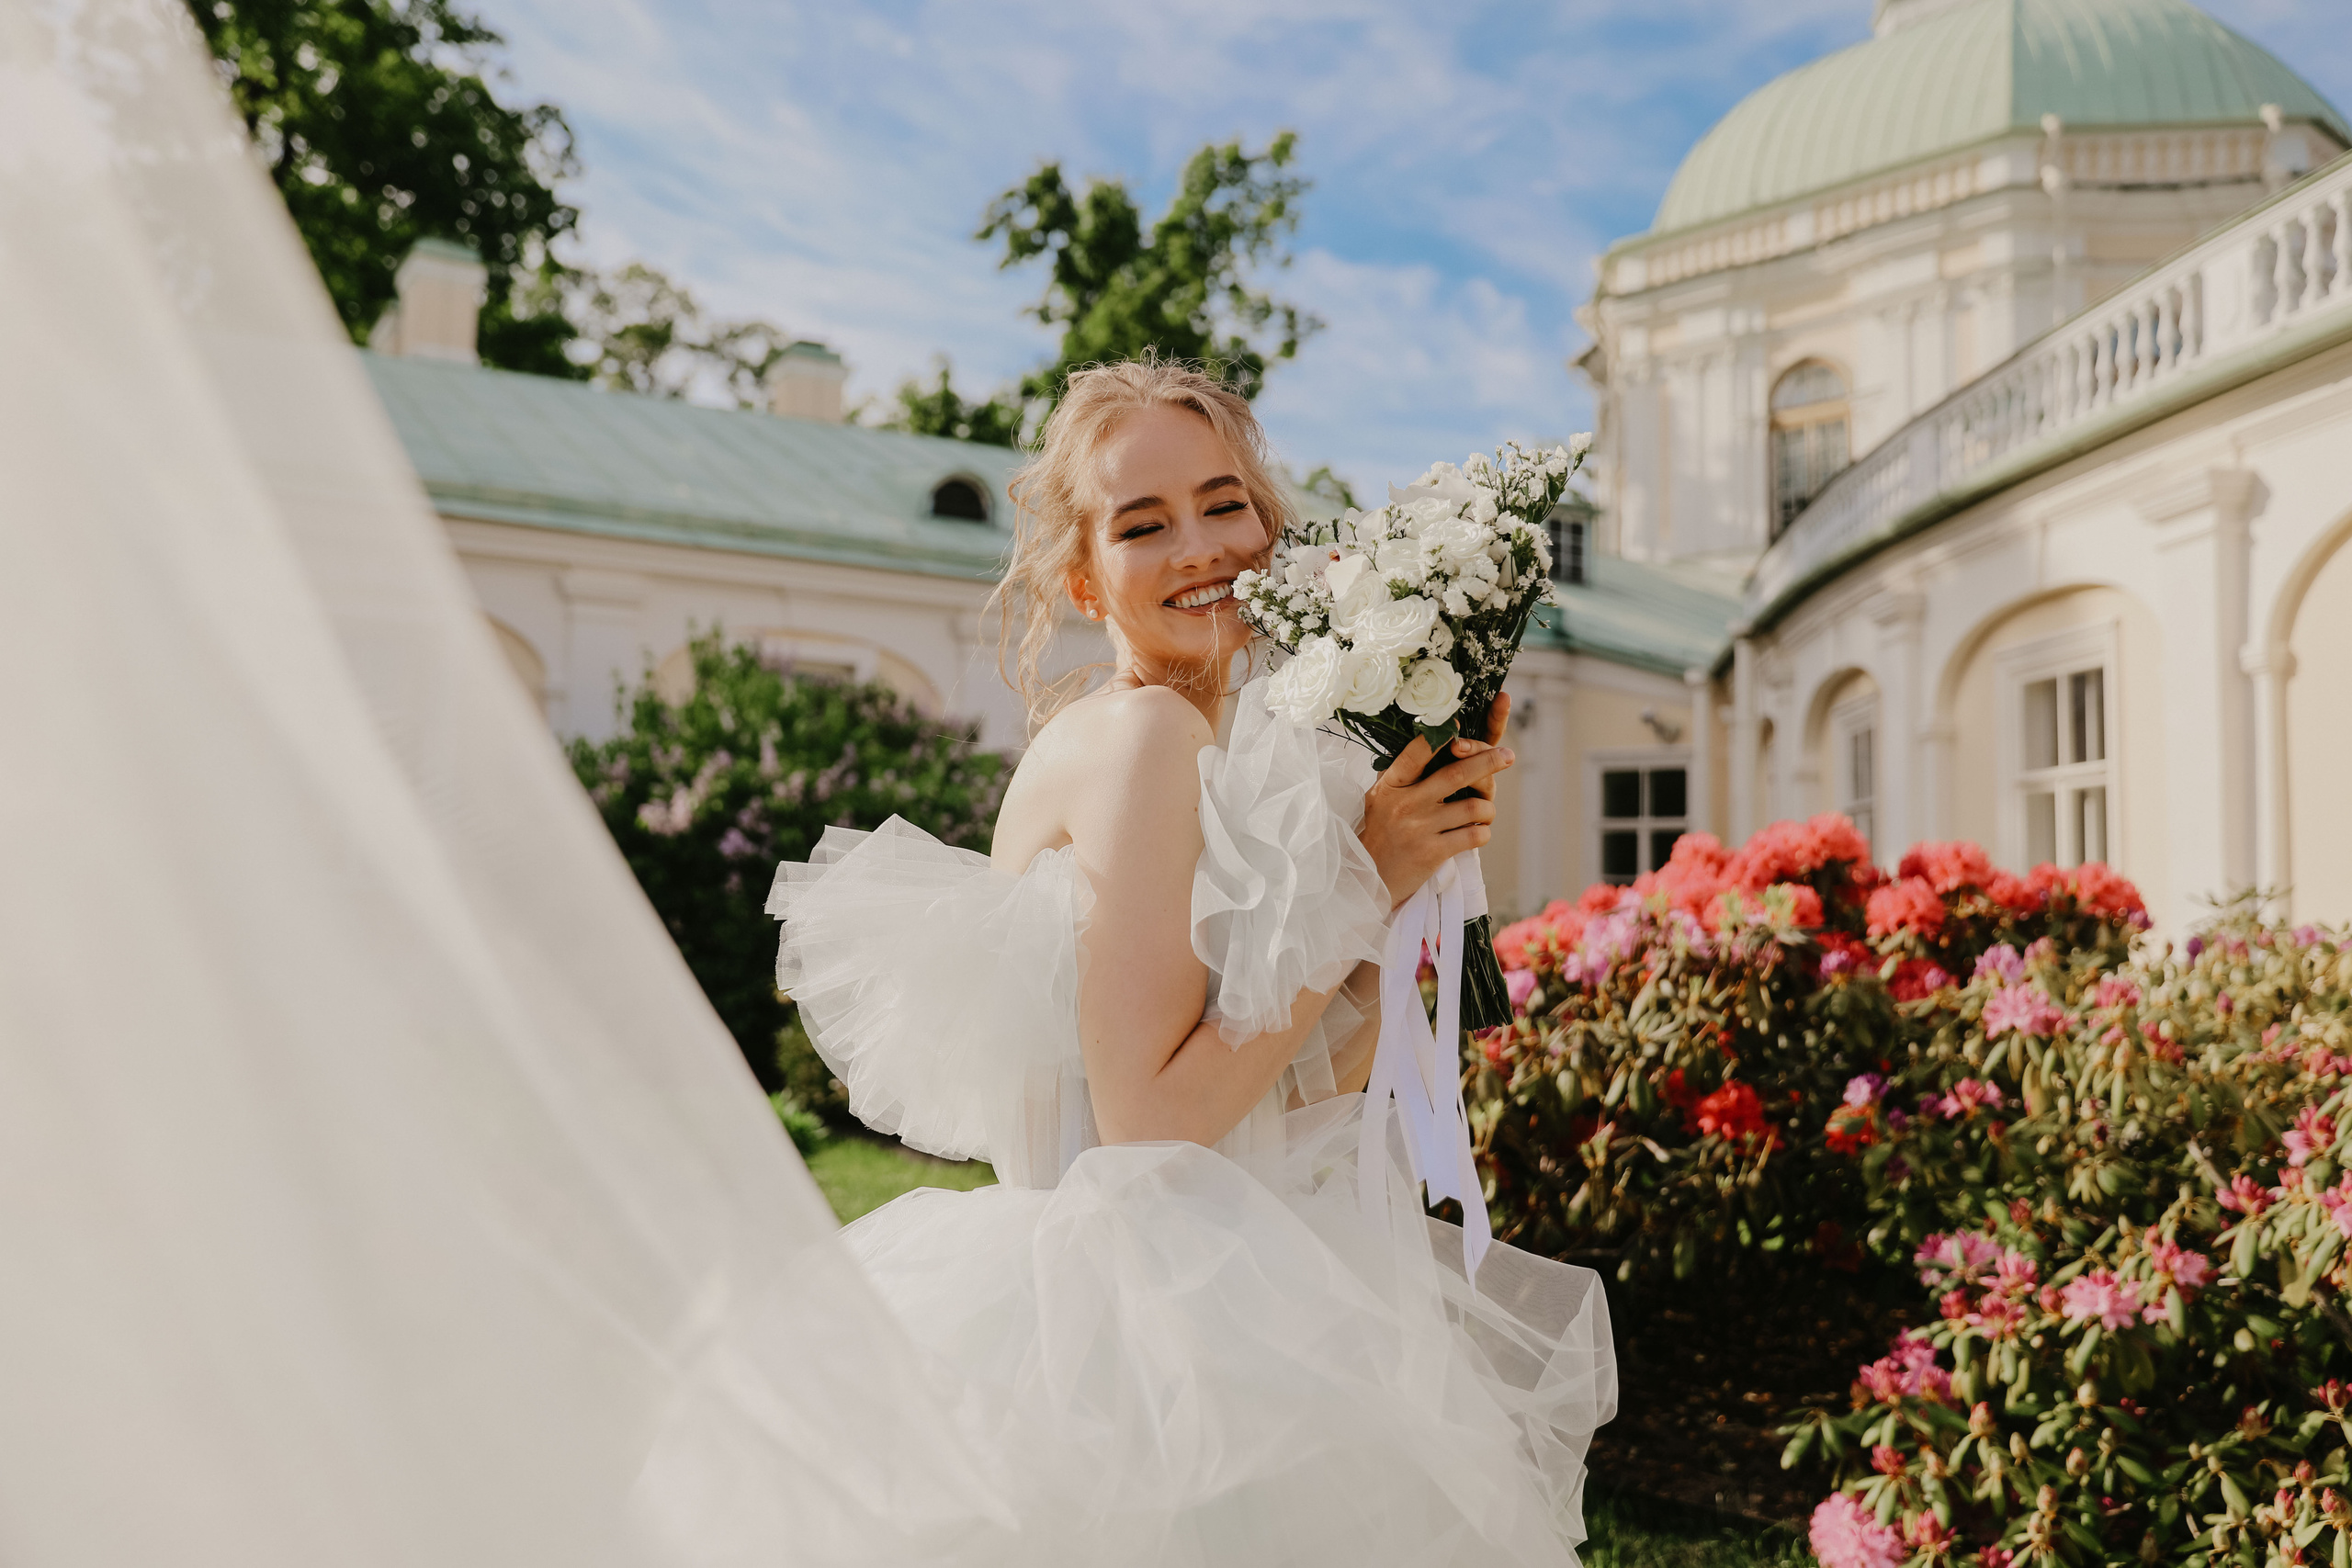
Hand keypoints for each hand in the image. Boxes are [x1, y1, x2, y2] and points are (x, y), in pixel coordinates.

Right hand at [1359, 695, 1513, 909]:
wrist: (1369, 877)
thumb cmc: (1380, 833)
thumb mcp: (1380, 798)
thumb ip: (1403, 777)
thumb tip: (1430, 745)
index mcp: (1392, 785)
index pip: (1417, 752)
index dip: (1439, 736)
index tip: (1459, 723)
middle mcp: (1406, 803)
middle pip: (1456, 773)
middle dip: (1488, 761)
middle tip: (1508, 755)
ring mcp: (1420, 828)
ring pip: (1473, 806)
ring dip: (1487, 809)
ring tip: (1484, 813)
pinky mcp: (1433, 852)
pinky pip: (1474, 835)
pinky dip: (1482, 832)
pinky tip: (1477, 833)